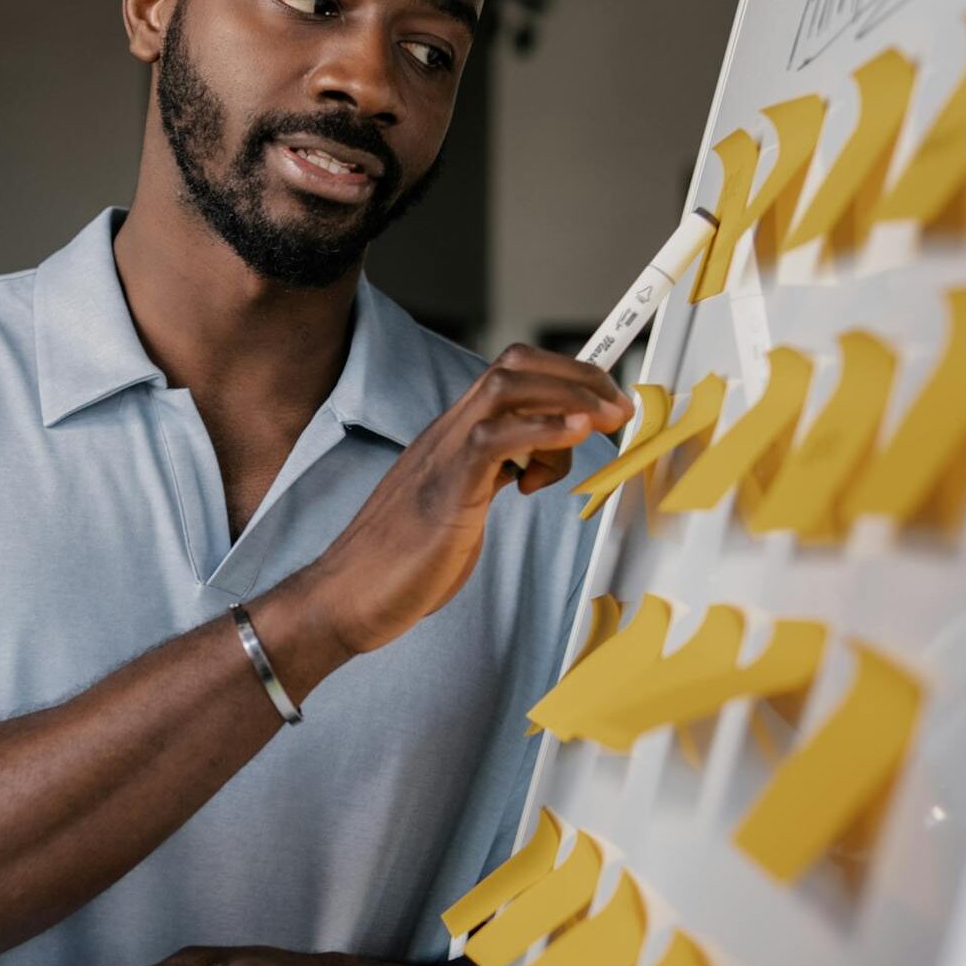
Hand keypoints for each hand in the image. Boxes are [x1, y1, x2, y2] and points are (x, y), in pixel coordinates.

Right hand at [293, 345, 632, 658]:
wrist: (346, 598)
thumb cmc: (400, 565)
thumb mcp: (462, 509)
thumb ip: (492, 480)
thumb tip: (530, 470)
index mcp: (454, 439)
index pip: (512, 378)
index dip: (566, 376)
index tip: (606, 399)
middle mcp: (449, 435)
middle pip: (515, 367)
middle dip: (579, 376)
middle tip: (619, 408)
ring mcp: (444, 456)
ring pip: (507, 387)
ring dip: (568, 394)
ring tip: (605, 421)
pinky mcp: (446, 489)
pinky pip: (495, 438)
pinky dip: (542, 429)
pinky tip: (576, 435)